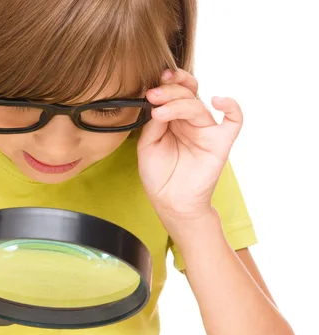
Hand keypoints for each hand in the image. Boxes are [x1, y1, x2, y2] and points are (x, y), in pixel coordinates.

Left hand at [137, 68, 242, 230]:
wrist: (171, 203)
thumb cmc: (159, 176)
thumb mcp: (148, 146)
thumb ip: (154, 124)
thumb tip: (157, 103)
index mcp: (174, 120)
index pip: (175, 93)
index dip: (166, 85)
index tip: (151, 87)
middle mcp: (191, 122)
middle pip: (187, 94)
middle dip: (170, 91)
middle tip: (153, 95)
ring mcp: (207, 131)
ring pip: (199, 107)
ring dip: (179, 104)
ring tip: (159, 112)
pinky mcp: (220, 142)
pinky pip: (234, 121)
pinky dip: (231, 107)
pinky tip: (218, 100)